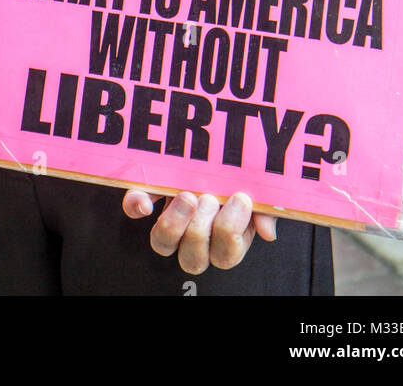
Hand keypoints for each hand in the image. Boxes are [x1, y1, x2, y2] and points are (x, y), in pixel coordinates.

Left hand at [122, 188, 276, 273]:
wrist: (213, 143)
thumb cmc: (235, 173)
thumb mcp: (252, 187)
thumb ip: (263, 209)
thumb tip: (268, 232)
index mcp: (225, 239)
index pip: (225, 254)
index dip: (231, 232)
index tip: (241, 198)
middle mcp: (195, 239)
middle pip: (192, 259)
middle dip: (201, 231)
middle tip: (209, 198)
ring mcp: (170, 221)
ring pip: (163, 244)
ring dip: (173, 224)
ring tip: (187, 196)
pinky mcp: (148, 197)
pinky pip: (135, 208)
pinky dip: (136, 205)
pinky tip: (145, 203)